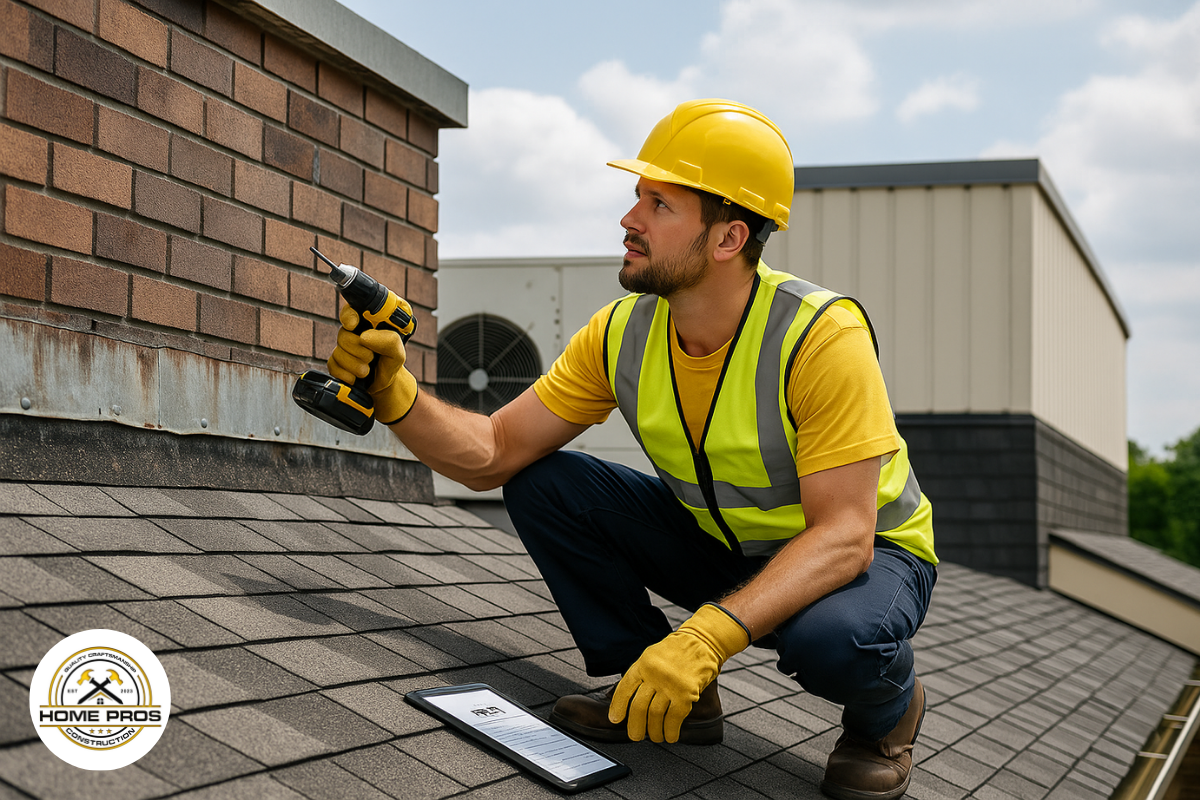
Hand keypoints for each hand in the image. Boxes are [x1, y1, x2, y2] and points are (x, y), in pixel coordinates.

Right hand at [327, 304, 417, 423]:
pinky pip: (333, 365)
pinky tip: (356, 377)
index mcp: (368, 323)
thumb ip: (389, 340)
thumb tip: (363, 337)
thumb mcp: (398, 351)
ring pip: (338, 352)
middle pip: (343, 334)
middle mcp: (354, 333)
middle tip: (371, 357)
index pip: (351, 309)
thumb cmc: (391, 363)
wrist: (385, 386)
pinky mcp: (336, 363)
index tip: (353, 325)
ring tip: (367, 369)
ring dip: (355, 365)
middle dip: (359, 350)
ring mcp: (343, 348)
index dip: (349, 315)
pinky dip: (347, 374)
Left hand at [609, 603, 749, 742]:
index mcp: (643, 664)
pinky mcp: (686, 693)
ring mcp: (670, 684)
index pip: (625, 688)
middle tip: (635, 736)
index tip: (615, 719)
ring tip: (656, 737)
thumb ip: (641, 675)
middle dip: (635, 726)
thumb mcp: (652, 656)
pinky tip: (671, 736)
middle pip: (639, 706)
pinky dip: (671, 730)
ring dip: (654, 731)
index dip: (618, 706)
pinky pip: (674, 718)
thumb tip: (628, 700)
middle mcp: (654, 674)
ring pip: (655, 715)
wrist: (702, 641)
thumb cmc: (677, 651)